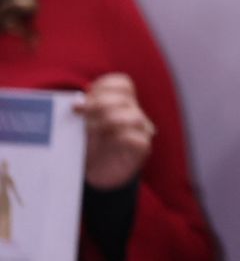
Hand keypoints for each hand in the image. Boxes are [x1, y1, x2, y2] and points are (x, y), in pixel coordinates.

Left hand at [76, 73, 154, 189]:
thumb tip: (75, 101)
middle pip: (125, 97)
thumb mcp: (79, 127)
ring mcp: (140, 130)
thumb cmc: (87, 148)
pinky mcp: (142, 148)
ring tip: (91, 129)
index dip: (102, 87)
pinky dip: (119, 138)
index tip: (80, 101)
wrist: (95, 177)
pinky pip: (137, 138)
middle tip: (79, 112)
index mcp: (120, 103)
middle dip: (99, 102)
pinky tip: (105, 142)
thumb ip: (80, 112)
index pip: (121, 83)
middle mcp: (132, 113)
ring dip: (109, 120)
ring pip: (134, 116)